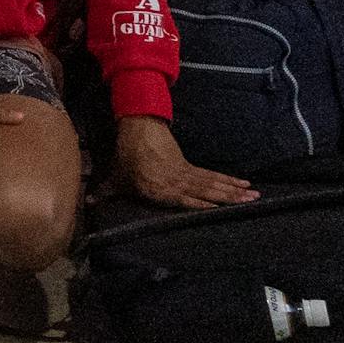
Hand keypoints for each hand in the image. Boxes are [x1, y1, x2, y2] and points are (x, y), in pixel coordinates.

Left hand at [116, 116, 257, 209]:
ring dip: (235, 189)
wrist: (137, 131)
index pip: (187, 201)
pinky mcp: (190, 167)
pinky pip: (212, 175)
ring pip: (215, 184)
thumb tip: (88, 202)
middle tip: (253, 202)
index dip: (204, 207)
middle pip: (209, 192)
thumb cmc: (126, 158)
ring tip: (255, 195)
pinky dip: (228, 180)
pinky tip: (243, 183)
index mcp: (162, 190)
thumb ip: (105, 192)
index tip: (222, 212)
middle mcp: (179, 183)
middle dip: (231, 198)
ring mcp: (187, 174)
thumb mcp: (115, 178)